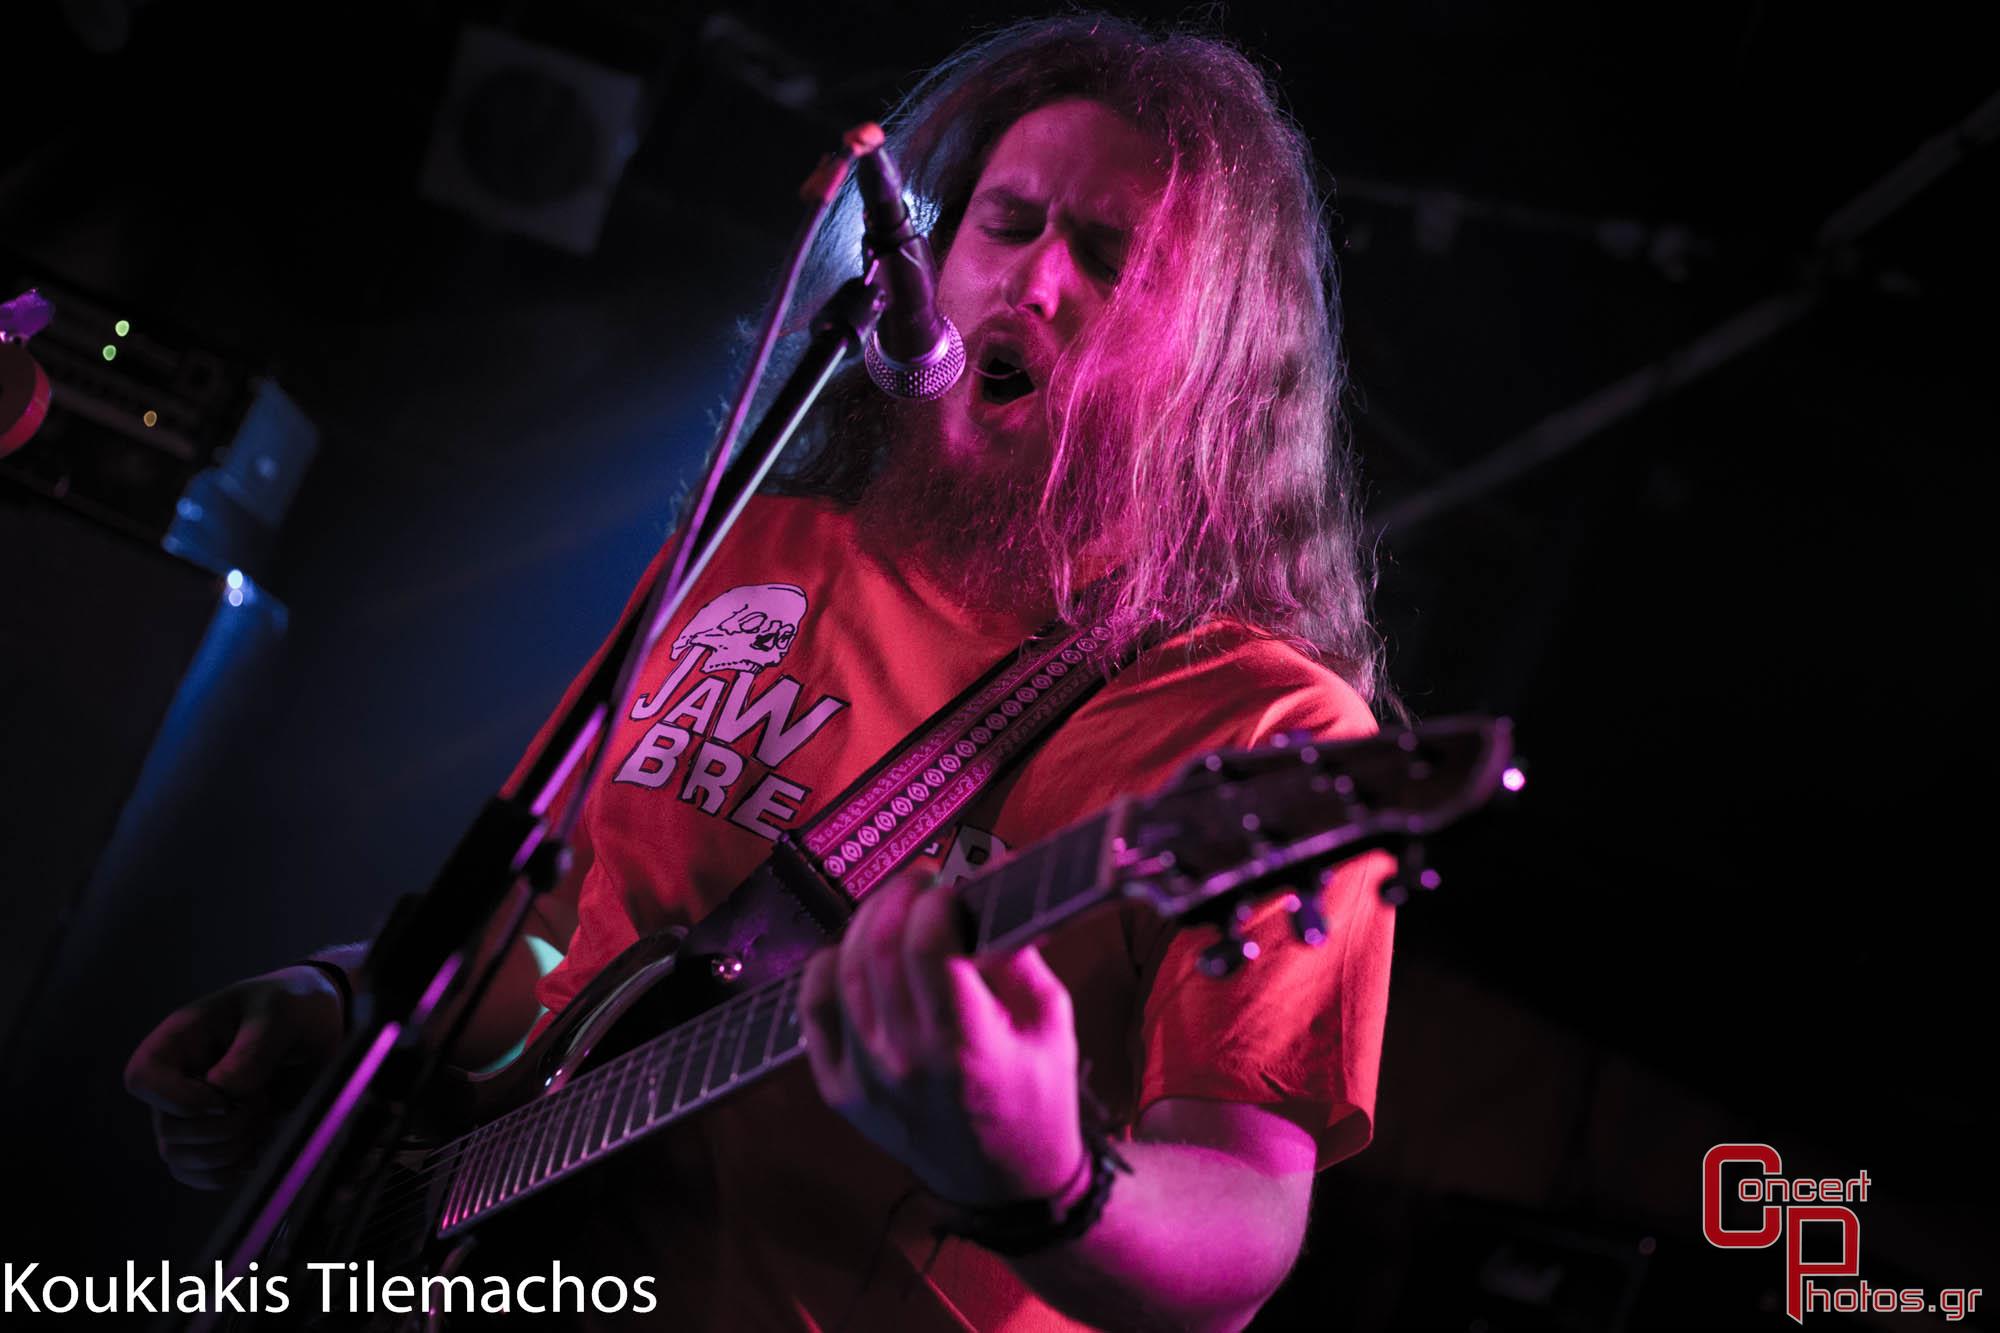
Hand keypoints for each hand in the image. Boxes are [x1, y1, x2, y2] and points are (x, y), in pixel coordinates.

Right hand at [124, 966, 345, 1189]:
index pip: (142, 1079)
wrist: (317, 1025)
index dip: (179, 1100)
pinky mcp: (212, 1136)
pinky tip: (258, 1149)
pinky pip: (199, 1175)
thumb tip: (223, 1090)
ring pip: (180, 1159)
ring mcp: (191, 1112)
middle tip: (263, 1101)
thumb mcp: (281, 1014)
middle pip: (168, 1131)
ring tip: (264, 1119)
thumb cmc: (292, 1006)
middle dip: (223, 1129)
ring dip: (230, 1150)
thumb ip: (254, 1048)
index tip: (226, 1097)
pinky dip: (229, 1172)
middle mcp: (178, 1079)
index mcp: (181, 1040)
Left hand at [798, 871, 1086, 1207]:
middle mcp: (906, 1062)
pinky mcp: (839, 1090)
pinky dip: (826, 968)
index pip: (926, 945)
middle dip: (898, 896)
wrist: (1005, 1181)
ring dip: (866, 922)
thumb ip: (1018, 949)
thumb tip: (990, 878)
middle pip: (877, 948)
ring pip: (841, 970)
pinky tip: (851, 950)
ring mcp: (865, 1079)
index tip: (953, 884)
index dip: (936, 898)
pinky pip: (813, 1011)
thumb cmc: (1036, 1094)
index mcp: (967, 1047)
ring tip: (894, 906)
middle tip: (921, 880)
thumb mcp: (1050, 1019)